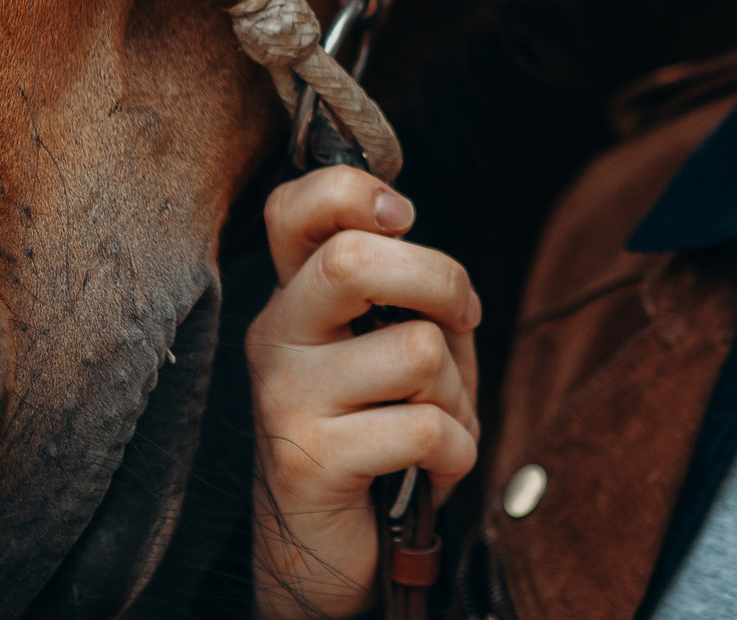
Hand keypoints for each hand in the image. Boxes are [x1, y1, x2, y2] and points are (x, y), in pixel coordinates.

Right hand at [248, 166, 481, 619]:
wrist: (322, 547)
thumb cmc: (376, 432)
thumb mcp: (391, 348)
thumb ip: (410, 299)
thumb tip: (447, 289)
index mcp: (296, 297)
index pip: (292, 206)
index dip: (354, 189)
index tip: (403, 217)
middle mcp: (277, 336)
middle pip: (355, 259)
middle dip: (441, 281)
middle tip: (459, 319)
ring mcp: (287, 398)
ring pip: (416, 351)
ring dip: (458, 393)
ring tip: (439, 422)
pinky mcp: (311, 459)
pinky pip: (426, 429)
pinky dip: (459, 453)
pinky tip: (433, 470)